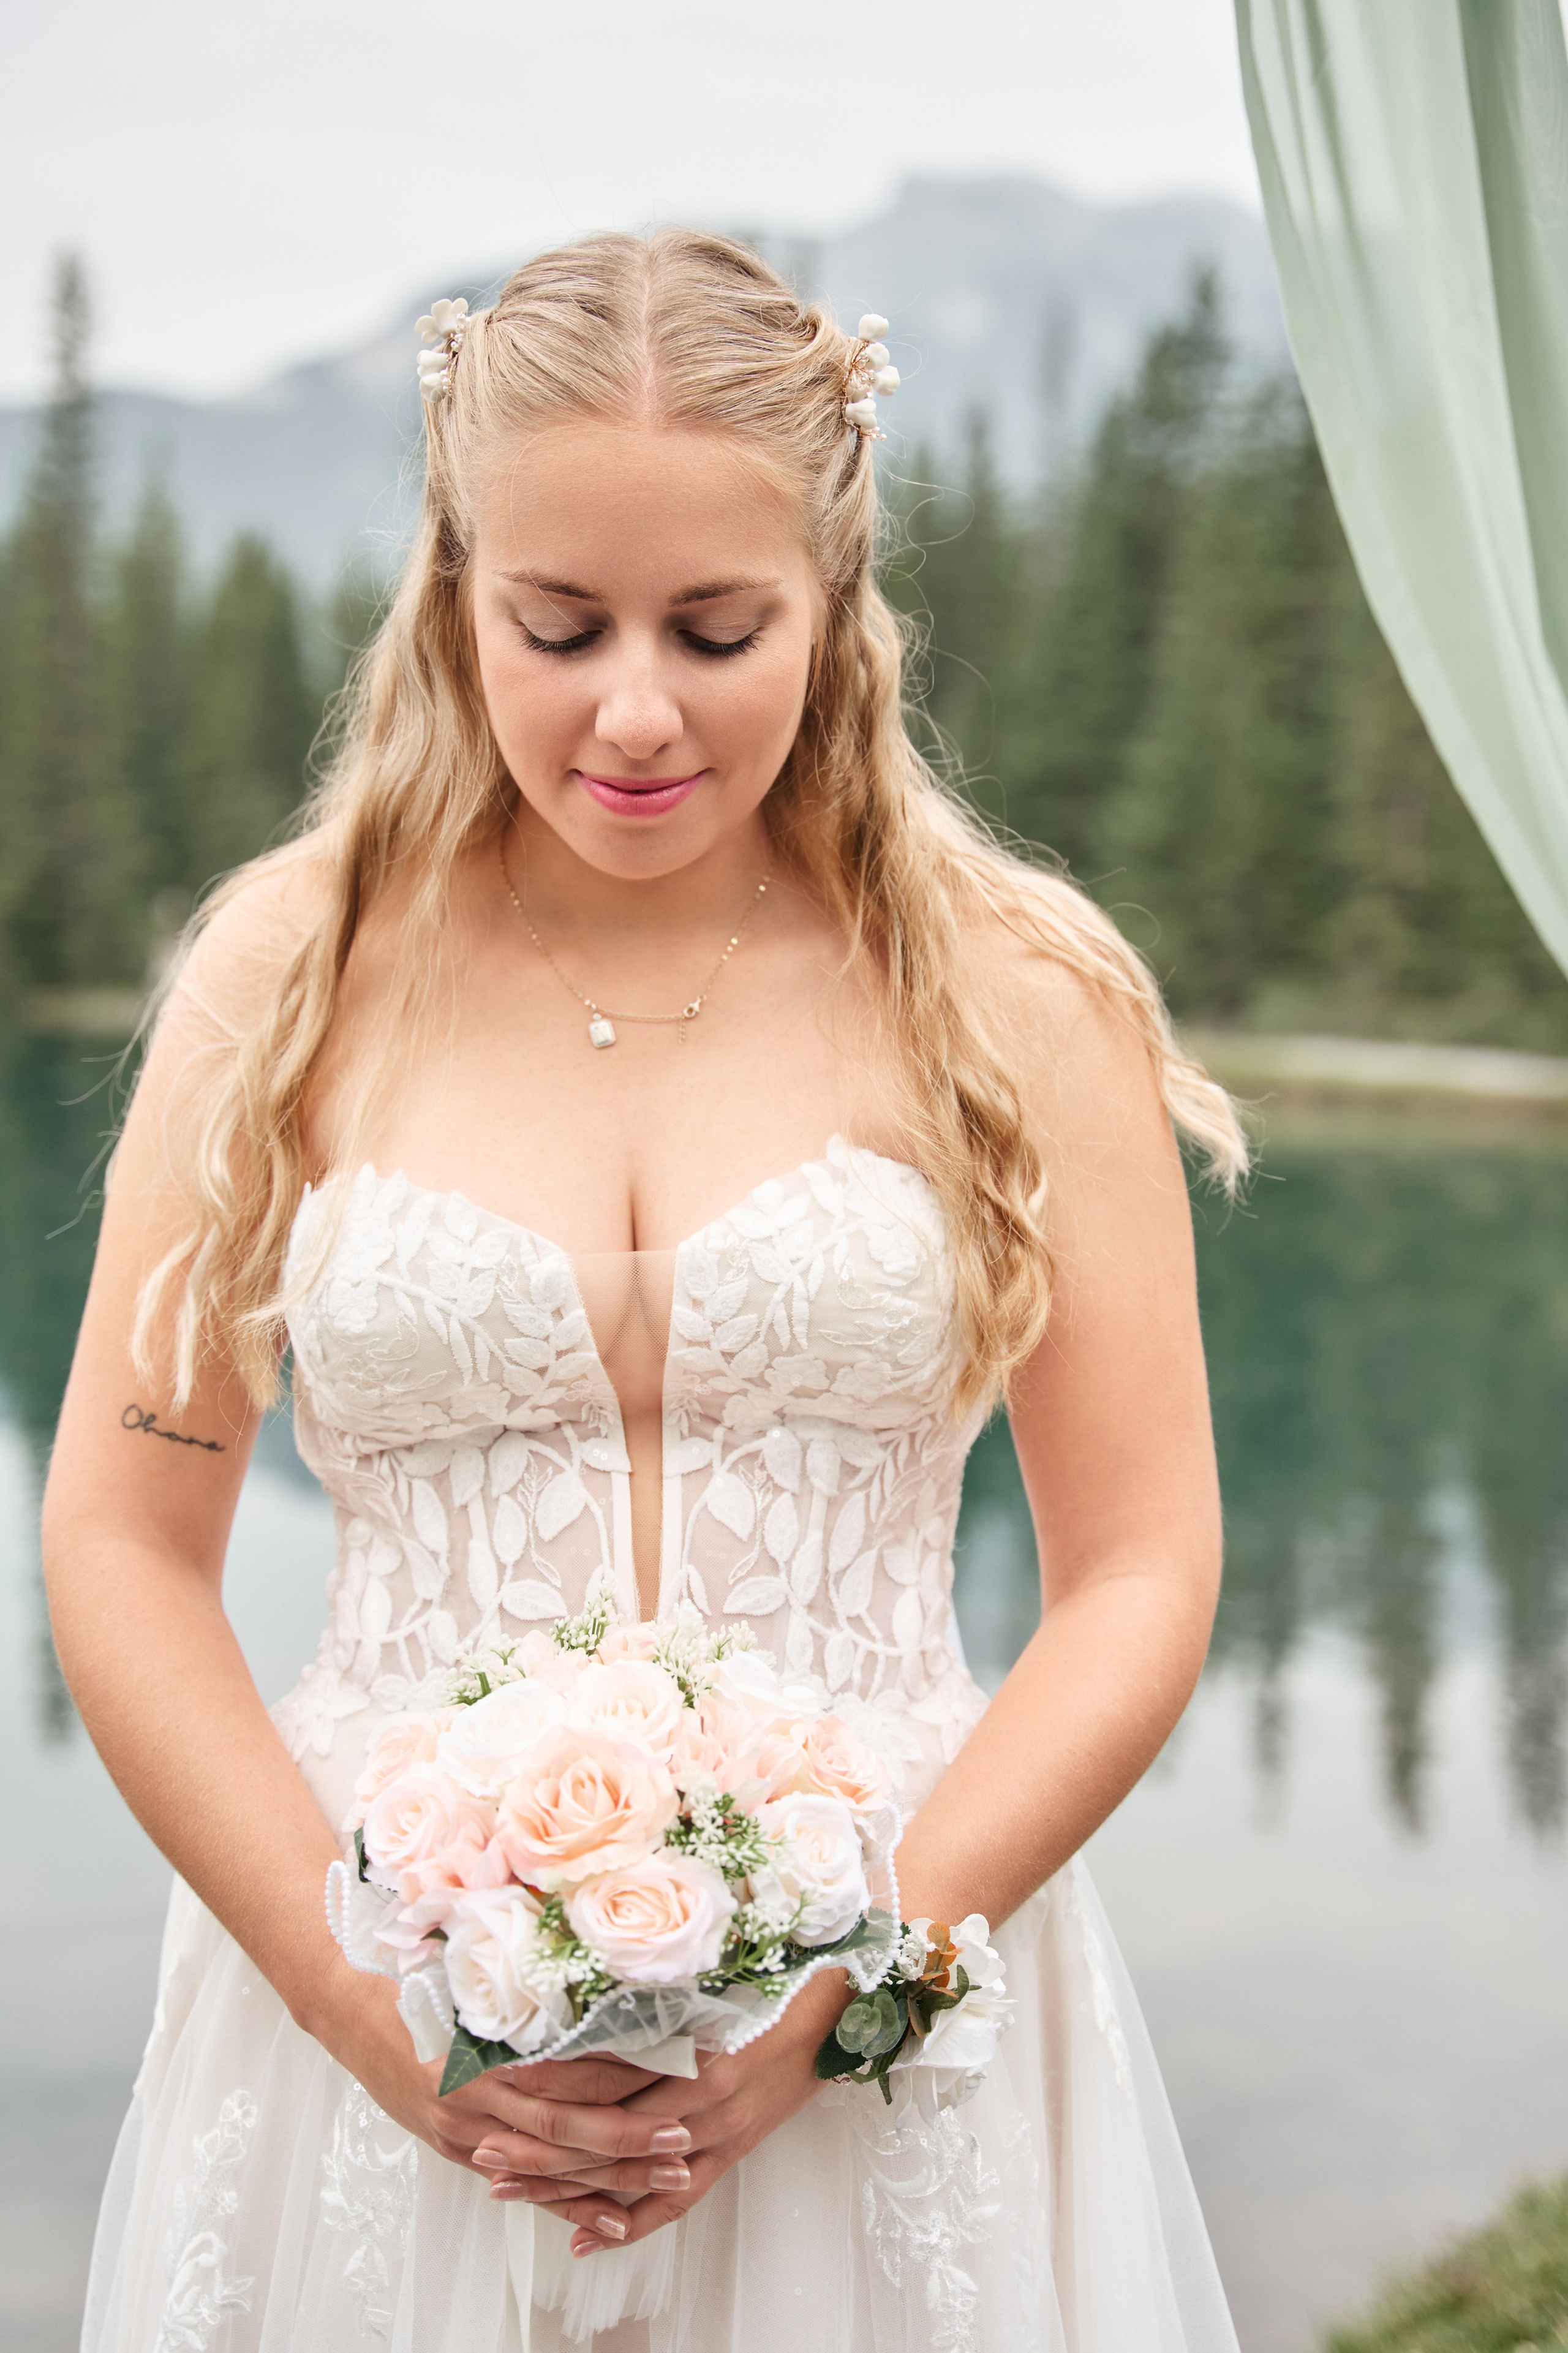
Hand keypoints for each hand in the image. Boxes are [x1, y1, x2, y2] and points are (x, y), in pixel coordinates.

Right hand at [326, 1976, 683, 2230]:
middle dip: (628, 2136)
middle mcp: (474, 2099)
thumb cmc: (414, 1972)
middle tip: (683, 2134)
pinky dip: (568, 2205)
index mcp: (483, 2048)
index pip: (565, 2068)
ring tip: (669, 2176)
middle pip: (565, 2127)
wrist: (348, 2007)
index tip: (674, 2063)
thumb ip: (526, 1970)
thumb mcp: (467, 1962)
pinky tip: (612, 2218)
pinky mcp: (460, 2149)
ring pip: (550, 2167)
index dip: (623, 2069)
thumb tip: (596, 1949)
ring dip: (612, 2176)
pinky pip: (524, 2186)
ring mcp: (465, 2132)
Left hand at [473, 1968, 851, 2254]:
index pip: (606, 2073)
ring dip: (564, 2185)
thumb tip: (583, 1990)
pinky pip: (674, 2203)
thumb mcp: (711, 1976)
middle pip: (605, 2131)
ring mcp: (715, 2134)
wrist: (834, 2011)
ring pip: (627, 2173)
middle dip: (540, 2143)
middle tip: (483, 2149)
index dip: (551, 2080)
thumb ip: (652, 1994)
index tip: (499, 2079)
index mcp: (693, 2046)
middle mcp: (701, 2097)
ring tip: (508, 2188)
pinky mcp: (729, 2156)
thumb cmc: (773, 1980)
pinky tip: (581, 2240)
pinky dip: (626, 2226)